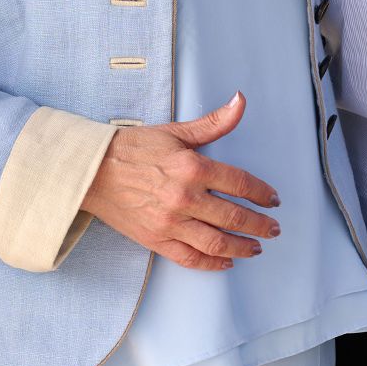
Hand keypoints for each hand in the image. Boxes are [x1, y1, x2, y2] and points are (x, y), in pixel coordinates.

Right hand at [80, 92, 279, 269]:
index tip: (273, 200)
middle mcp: (184, 198)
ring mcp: (170, 223)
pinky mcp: (156, 240)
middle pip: (234, 217)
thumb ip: (213, 123)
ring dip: (242, 247)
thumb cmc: (134, 147)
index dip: (262, 193)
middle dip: (260, 225)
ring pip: (216, 243)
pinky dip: (212, 263)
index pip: (240, 183)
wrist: (93, 171)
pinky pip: (190, 258)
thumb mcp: (176, 131)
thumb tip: (240, 101)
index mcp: (192, 167)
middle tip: (273, 228)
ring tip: (256, 248)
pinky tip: (226, 261)